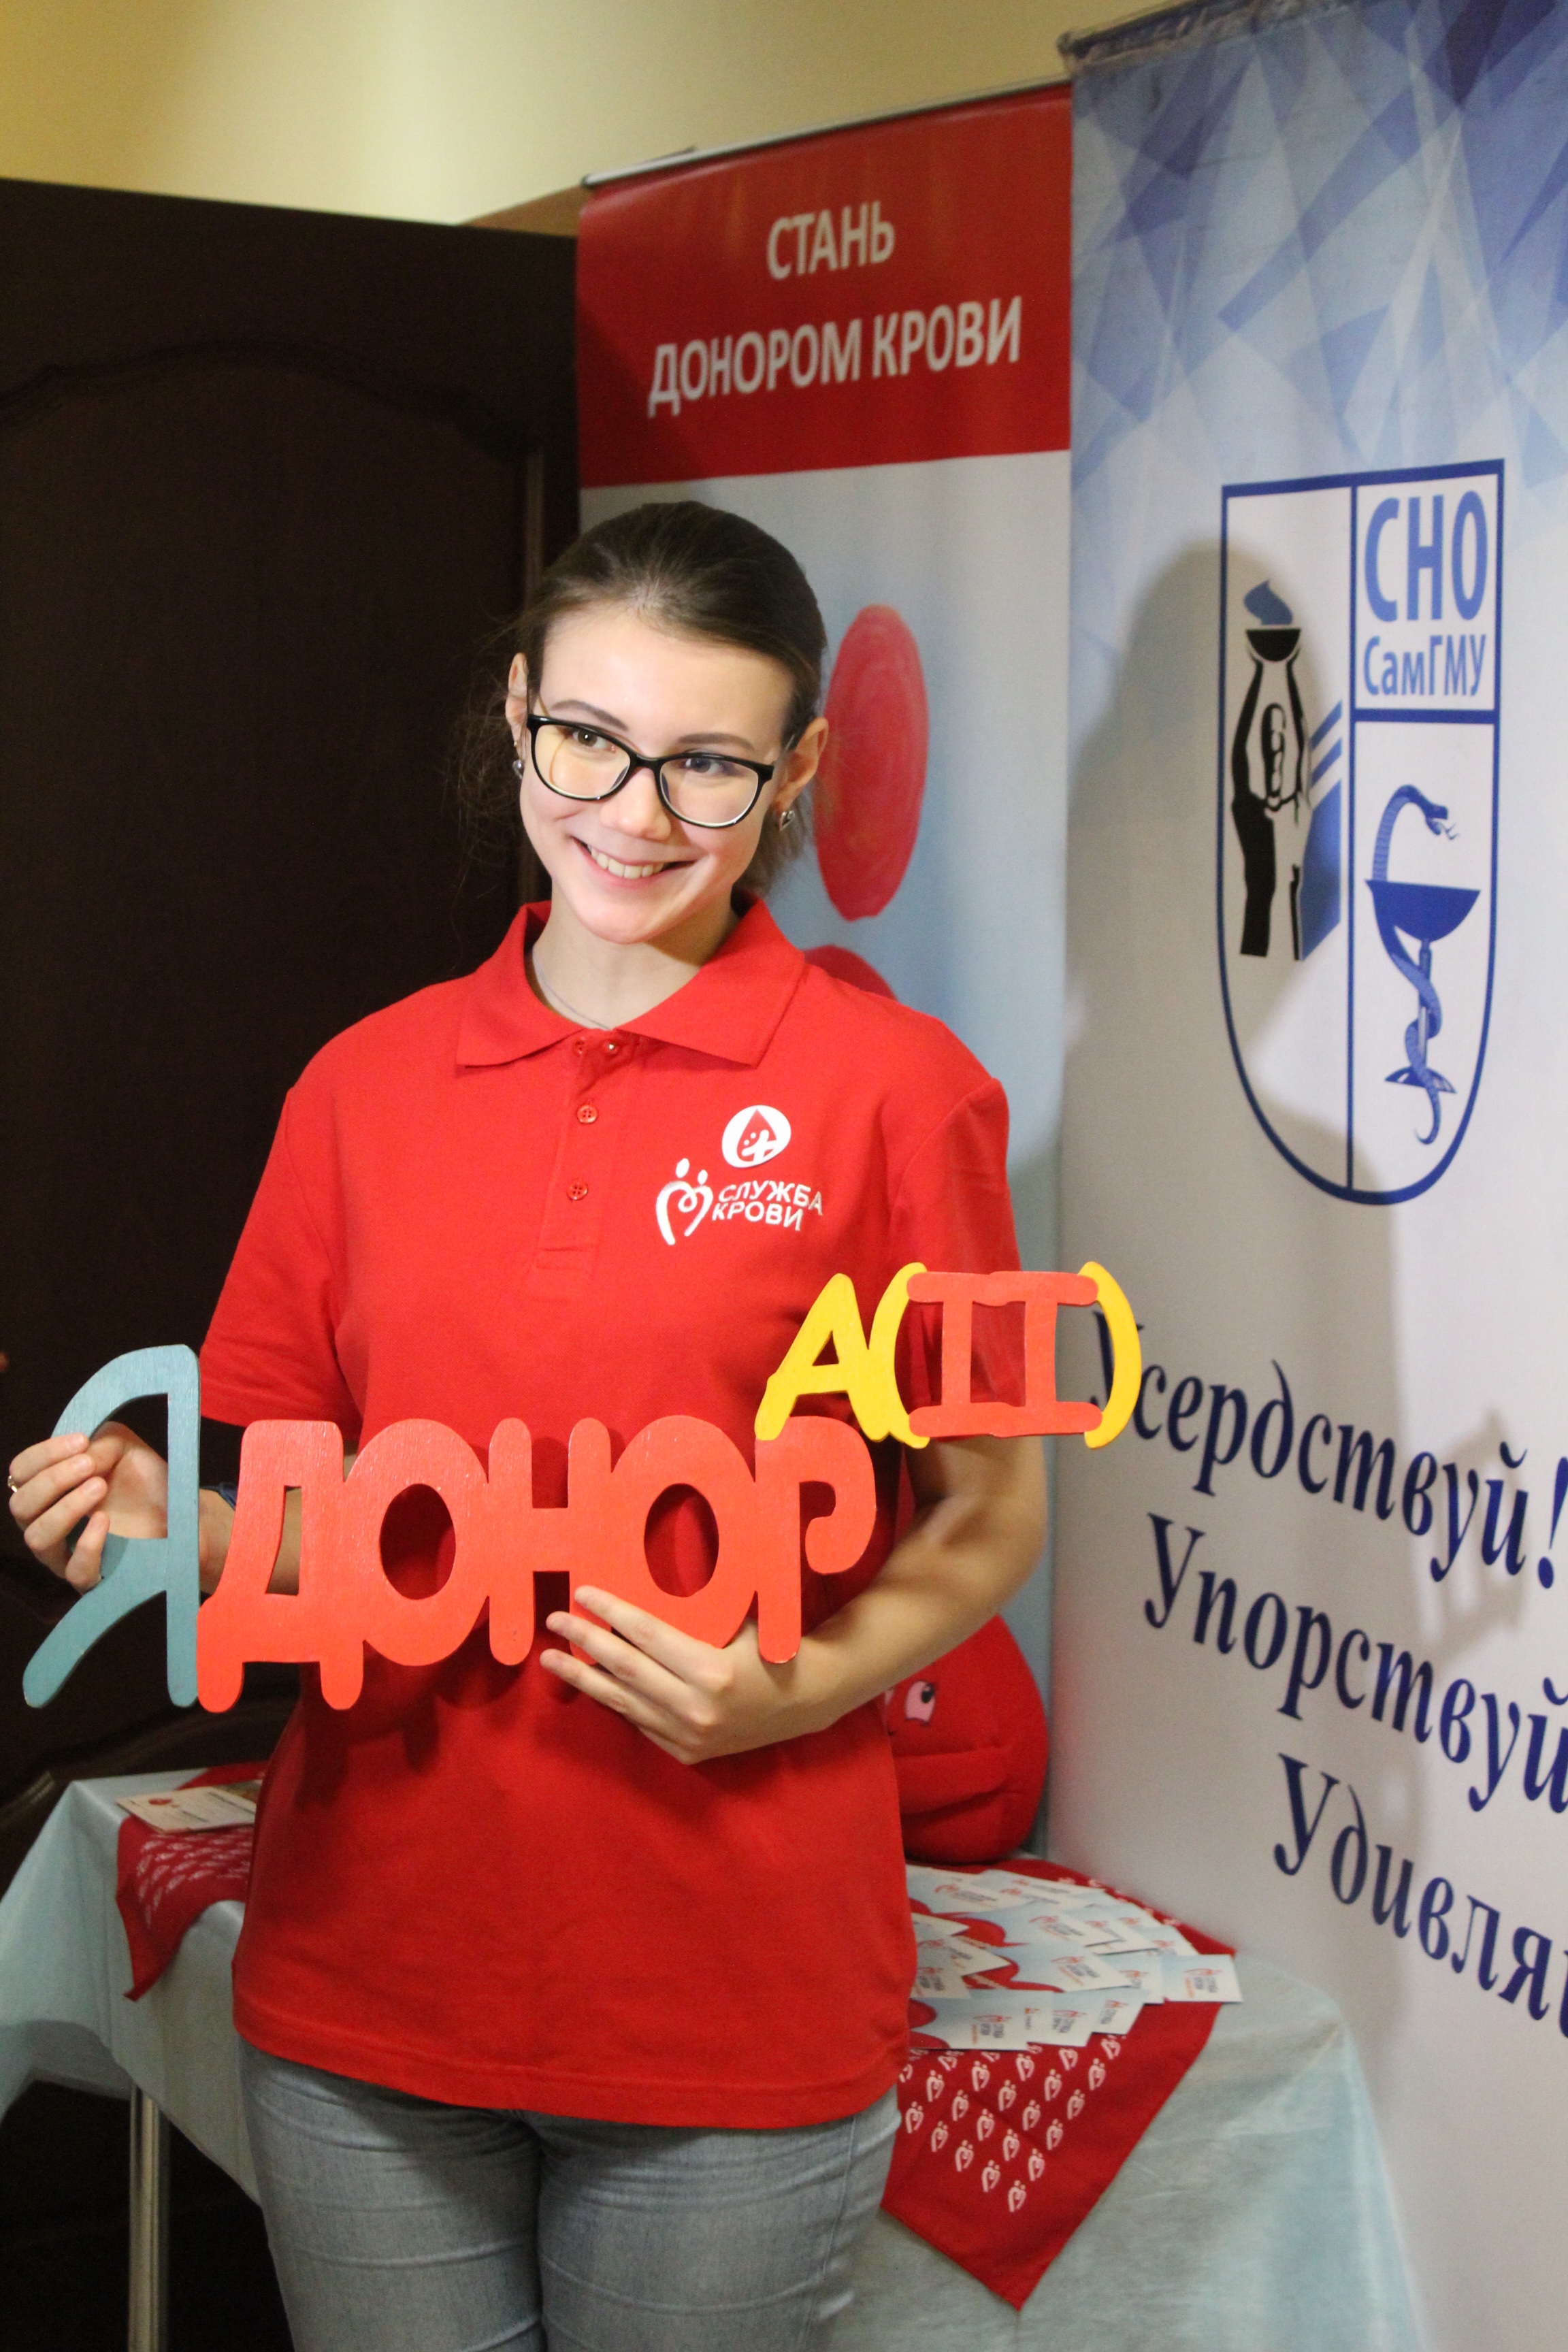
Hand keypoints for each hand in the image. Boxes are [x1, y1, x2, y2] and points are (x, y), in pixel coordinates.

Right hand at [7, 1424, 233, 1594]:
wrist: (183, 1512)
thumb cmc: (144, 1479)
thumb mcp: (122, 1448)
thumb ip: (97, 1444)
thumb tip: (81, 1458)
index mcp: (49, 1487)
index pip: (21, 1472)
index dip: (42, 1455)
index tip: (81, 1441)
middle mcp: (47, 1521)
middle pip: (21, 1505)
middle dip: (52, 1480)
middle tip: (87, 1465)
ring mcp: (65, 1553)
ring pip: (38, 1538)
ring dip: (66, 1508)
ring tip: (99, 1487)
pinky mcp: (91, 1576)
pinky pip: (74, 1570)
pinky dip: (87, 1544)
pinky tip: (105, 1521)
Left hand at [541, 1588, 821, 1765]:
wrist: (806, 1701)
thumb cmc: (770, 1648)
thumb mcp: (732, 1624)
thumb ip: (687, 1621)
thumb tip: (633, 1604)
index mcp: (710, 1670)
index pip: (644, 1634)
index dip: (610, 1611)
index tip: (582, 1592)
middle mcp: (695, 1708)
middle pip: (624, 1668)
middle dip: (583, 1640)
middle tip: (554, 1619)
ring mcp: (689, 1735)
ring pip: (623, 1702)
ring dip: (583, 1677)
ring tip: (551, 1660)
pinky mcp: (687, 1752)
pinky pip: (640, 1722)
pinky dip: (614, 1700)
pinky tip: (592, 1683)